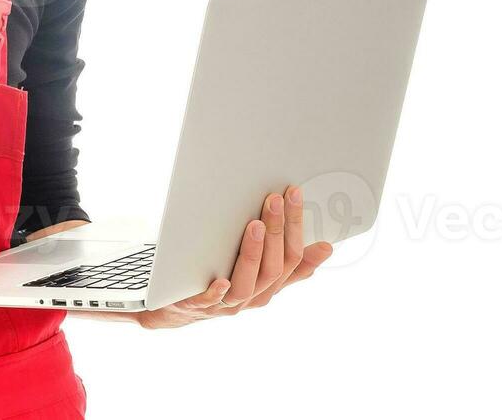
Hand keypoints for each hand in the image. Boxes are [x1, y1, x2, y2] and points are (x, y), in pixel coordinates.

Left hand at [125, 186, 332, 329]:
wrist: (176, 306)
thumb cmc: (222, 277)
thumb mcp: (260, 270)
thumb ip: (288, 261)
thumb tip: (325, 247)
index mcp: (270, 285)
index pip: (293, 257)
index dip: (296, 226)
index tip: (295, 195)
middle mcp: (254, 296)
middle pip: (274, 267)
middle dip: (277, 231)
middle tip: (274, 199)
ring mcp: (228, 303)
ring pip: (248, 283)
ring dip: (253, 253)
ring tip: (255, 225)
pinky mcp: (199, 307)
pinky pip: (210, 302)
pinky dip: (217, 291)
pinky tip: (222, 280)